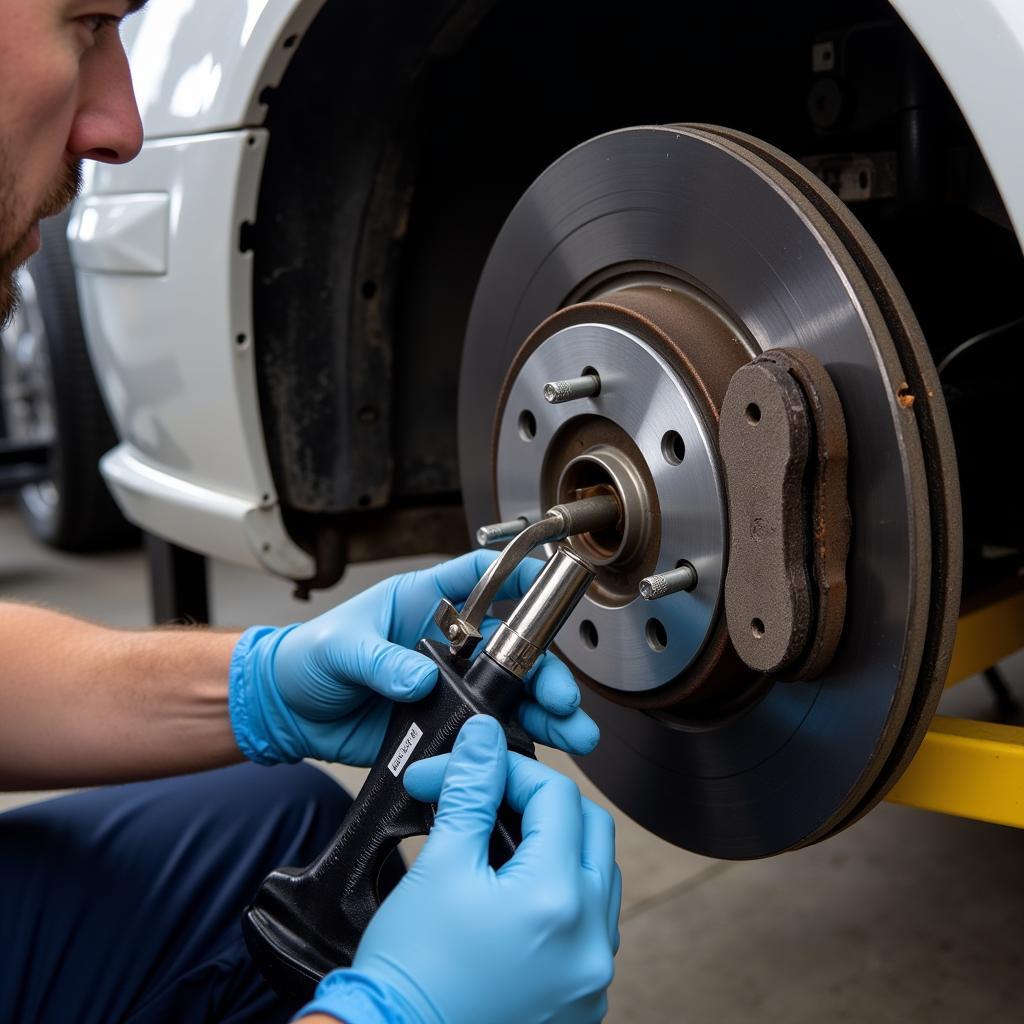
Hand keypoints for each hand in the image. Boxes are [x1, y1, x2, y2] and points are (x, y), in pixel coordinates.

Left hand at [228, 551, 599, 765]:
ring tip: (572, 730)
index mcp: (425, 602)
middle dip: (544, 668)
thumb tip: (419, 679)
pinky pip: (486, 729)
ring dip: (544, 708)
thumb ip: (379, 660)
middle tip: (560, 694)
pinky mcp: (443, 722)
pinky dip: (515, 741)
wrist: (287, 713)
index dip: (519, 573)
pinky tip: (540, 752)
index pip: (481, 575)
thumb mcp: (340, 648)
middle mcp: (448, 642)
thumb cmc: (308, 658)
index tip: (550, 581)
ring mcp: (449, 684)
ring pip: (511, 691)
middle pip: (512, 645)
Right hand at [297, 716, 621, 1023]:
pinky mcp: (581, 1001)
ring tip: (503, 846)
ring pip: (598, 878)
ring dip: (560, 849)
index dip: (514, 769)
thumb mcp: (440, 864)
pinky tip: (517, 897)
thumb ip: (471, 790)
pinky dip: (563, 899)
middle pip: (591, 831)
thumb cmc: (410, 970)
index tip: (474, 767)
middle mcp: (590, 940)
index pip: (557, 796)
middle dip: (543, 802)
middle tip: (493, 799)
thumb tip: (484, 739)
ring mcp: (591, 977)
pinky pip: (591, 928)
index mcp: (558, 899)